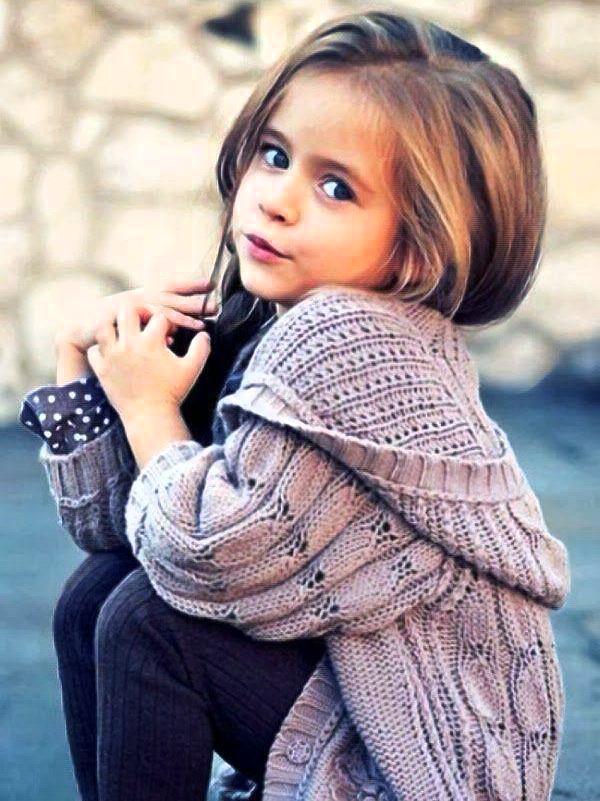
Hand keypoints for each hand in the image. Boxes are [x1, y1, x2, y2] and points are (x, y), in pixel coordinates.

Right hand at [55, 278, 218, 353]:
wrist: (84, 328)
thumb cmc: (117, 322)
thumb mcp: (140, 313)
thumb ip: (163, 315)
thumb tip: (190, 320)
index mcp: (146, 295)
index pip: (172, 285)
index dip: (191, 283)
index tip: (211, 284)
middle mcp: (138, 299)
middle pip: (170, 299)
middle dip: (192, 302)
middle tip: (215, 306)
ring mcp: (127, 311)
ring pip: (157, 313)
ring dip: (179, 319)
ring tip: (199, 324)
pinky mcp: (119, 324)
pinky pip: (138, 330)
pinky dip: (154, 335)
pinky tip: (171, 341)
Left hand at [86, 305, 210, 421]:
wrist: (150, 416)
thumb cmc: (173, 392)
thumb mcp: (192, 369)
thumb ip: (201, 348)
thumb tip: (203, 334)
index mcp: (151, 342)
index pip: (160, 317)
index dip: (169, 322)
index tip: (172, 335)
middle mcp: (129, 344)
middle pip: (128, 310)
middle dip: (139, 312)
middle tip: (145, 321)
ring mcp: (112, 356)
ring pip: (104, 326)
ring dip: (115, 327)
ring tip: (125, 334)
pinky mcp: (102, 369)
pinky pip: (94, 350)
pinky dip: (102, 348)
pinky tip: (113, 353)